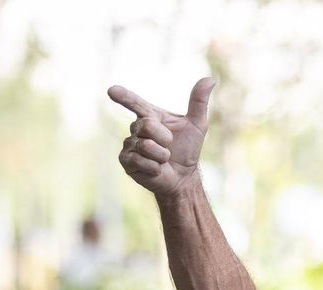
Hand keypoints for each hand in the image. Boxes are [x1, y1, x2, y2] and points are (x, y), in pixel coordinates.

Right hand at [107, 77, 217, 200]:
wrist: (183, 177)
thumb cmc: (188, 149)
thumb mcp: (197, 125)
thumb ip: (199, 102)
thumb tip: (210, 79)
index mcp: (151, 116)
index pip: (135, 102)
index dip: (124, 96)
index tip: (112, 90)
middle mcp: (136, 127)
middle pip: (147, 125)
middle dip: (164, 138)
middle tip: (169, 146)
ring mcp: (129, 144)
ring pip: (145, 145)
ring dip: (161, 155)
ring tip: (163, 159)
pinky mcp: (126, 161)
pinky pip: (139, 160)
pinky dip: (154, 167)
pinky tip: (156, 169)